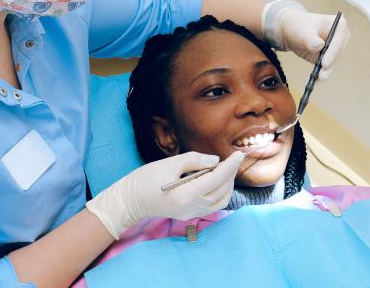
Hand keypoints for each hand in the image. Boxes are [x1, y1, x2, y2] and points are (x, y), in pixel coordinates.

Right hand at [86, 151, 243, 238]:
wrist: (130, 201)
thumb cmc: (146, 179)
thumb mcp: (169, 164)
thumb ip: (194, 160)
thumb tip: (216, 160)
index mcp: (187, 195)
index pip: (217, 179)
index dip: (231, 165)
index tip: (239, 154)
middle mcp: (192, 207)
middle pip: (222, 190)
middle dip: (230, 173)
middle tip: (231, 159)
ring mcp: (192, 214)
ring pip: (222, 200)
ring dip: (227, 184)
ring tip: (224, 169)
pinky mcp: (190, 215)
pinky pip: (214, 206)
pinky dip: (220, 193)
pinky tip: (216, 181)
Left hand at [262, 0, 350, 78]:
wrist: (290, 31)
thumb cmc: (298, 26)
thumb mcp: (303, 31)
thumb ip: (311, 39)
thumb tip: (319, 46)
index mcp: (338, 25)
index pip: (338, 41)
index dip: (332, 53)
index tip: (324, 63)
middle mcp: (340, 37)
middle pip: (338, 54)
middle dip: (330, 65)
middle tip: (322, 75)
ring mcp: (335, 48)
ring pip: (333, 63)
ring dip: (326, 72)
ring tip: (319, 79)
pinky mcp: (328, 58)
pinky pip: (326, 68)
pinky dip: (321, 74)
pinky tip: (315, 81)